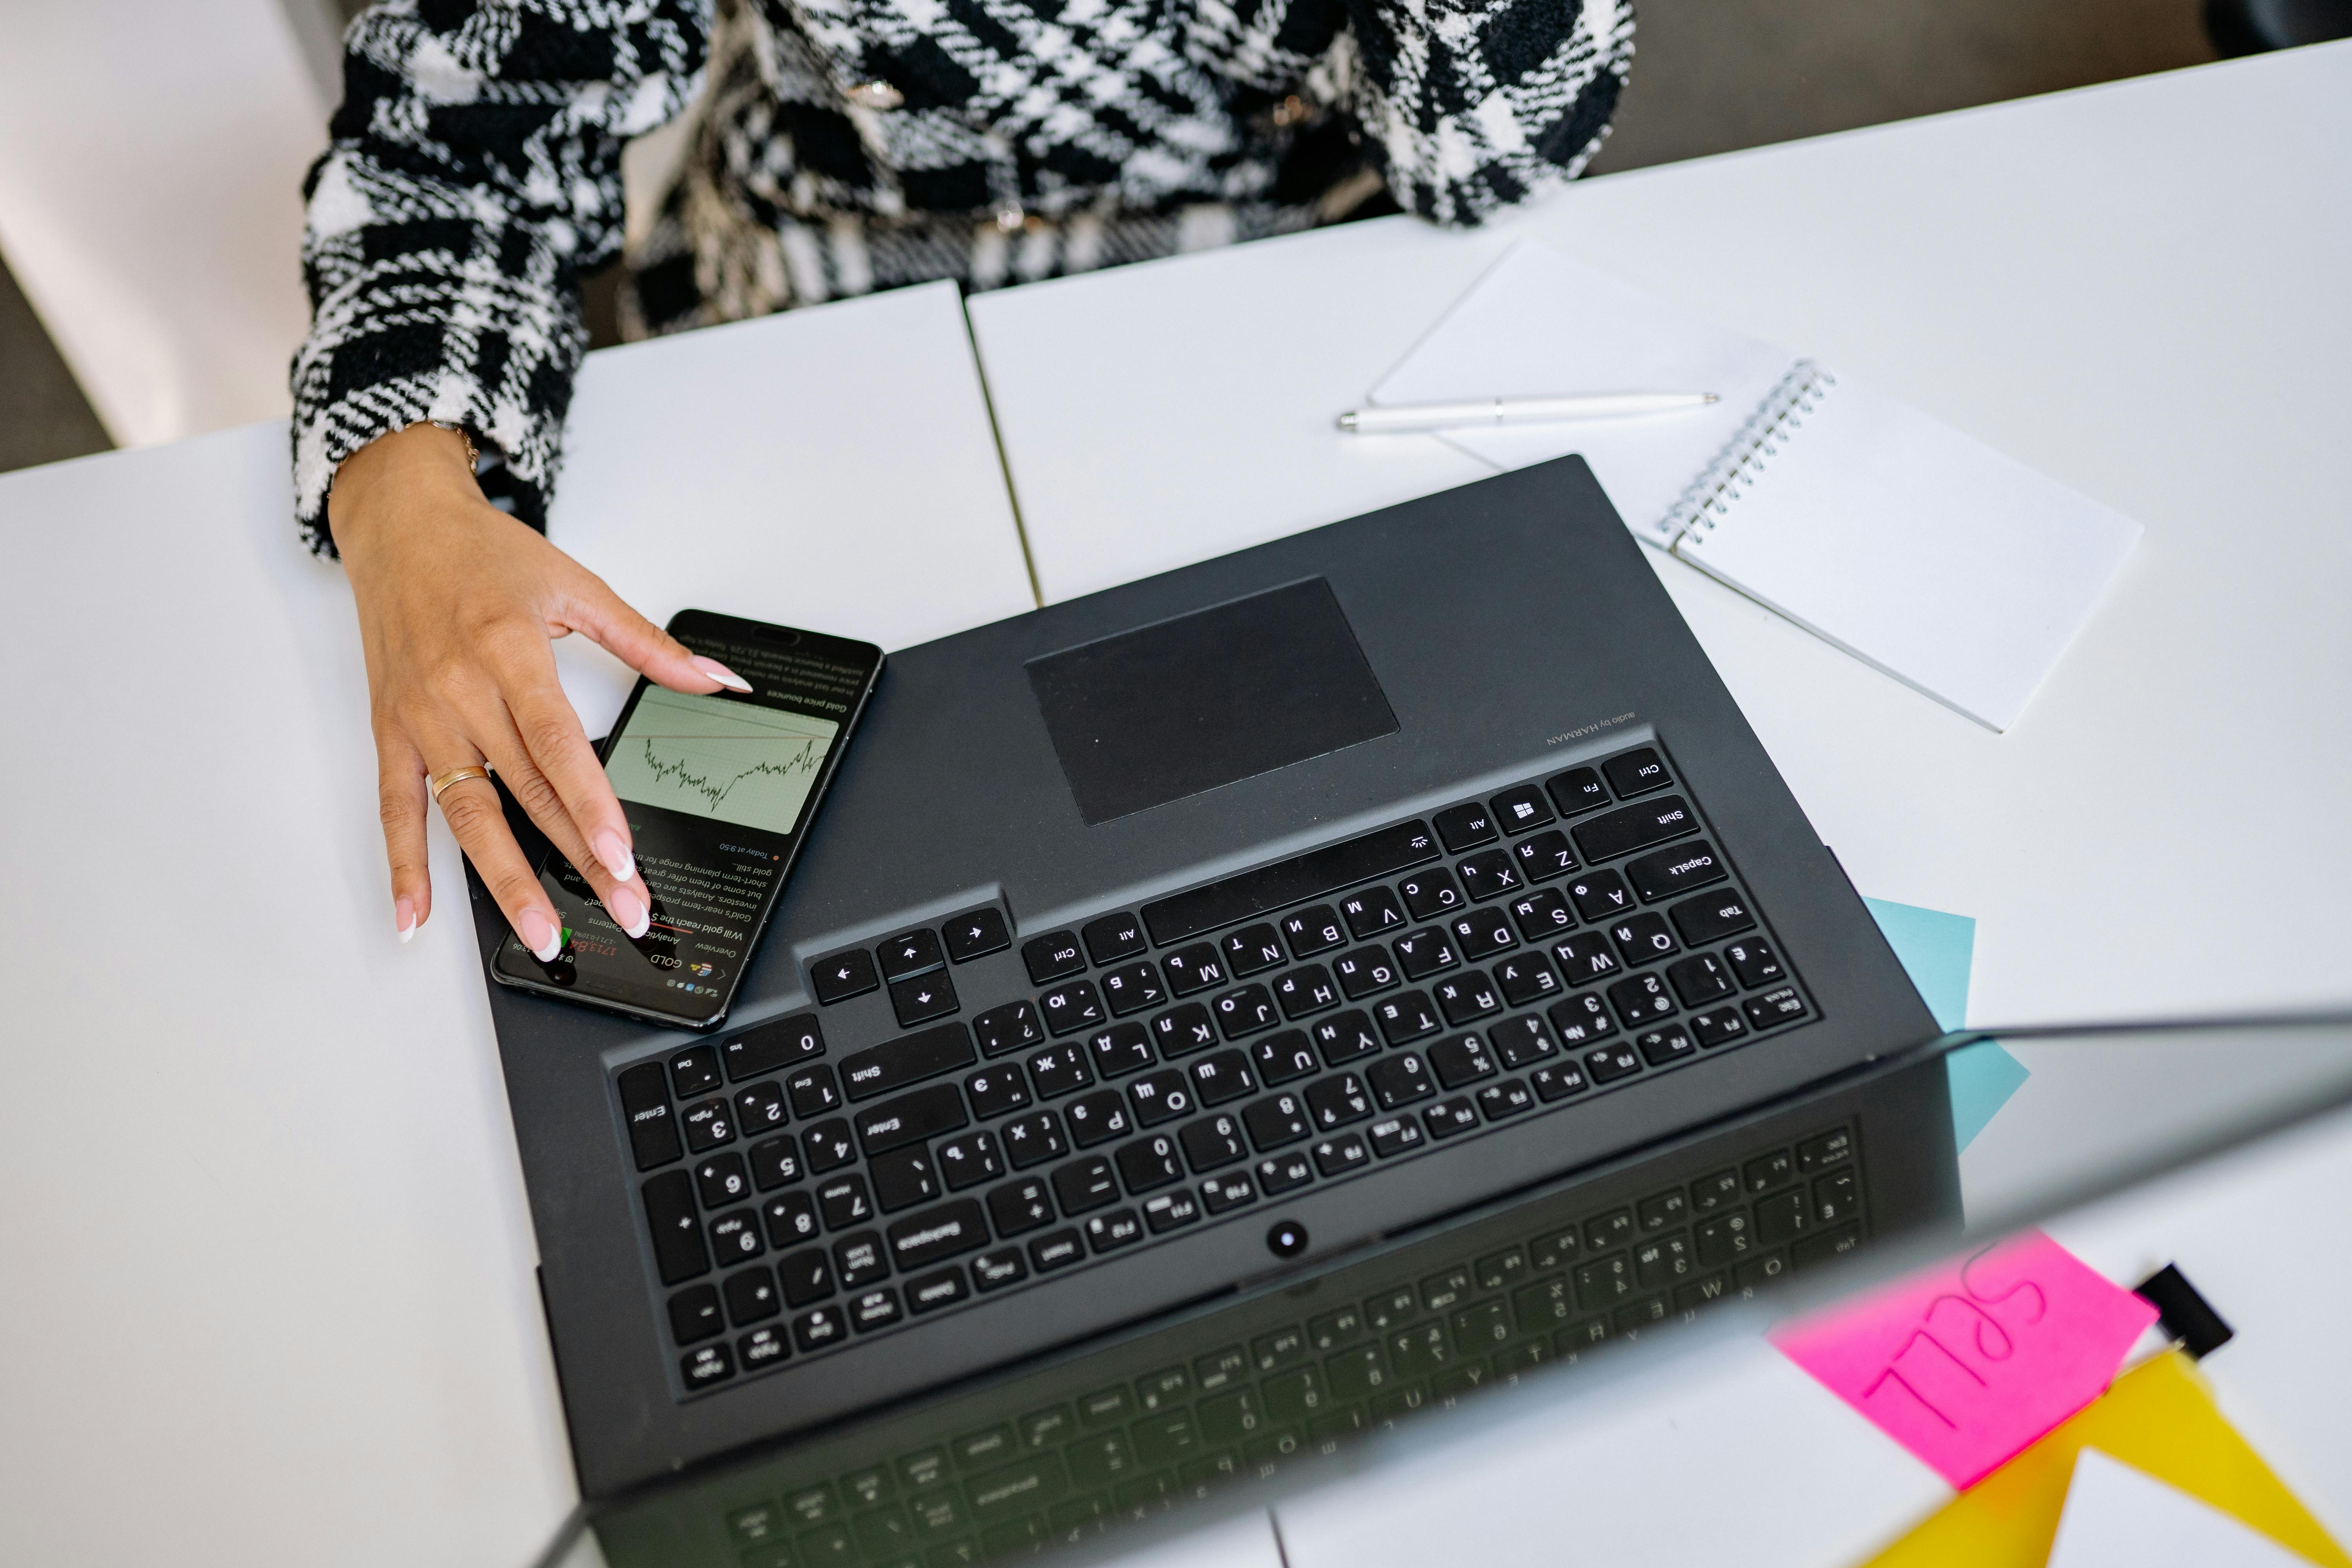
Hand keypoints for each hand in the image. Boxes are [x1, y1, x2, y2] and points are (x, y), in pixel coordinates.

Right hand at [328, 424, 750, 953]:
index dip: (591, 805)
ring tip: (542, 934)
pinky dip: (403, 866)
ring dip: (503, 881)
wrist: (400, 524)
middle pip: (527, 792)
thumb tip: (719, 677)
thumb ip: (649, 642)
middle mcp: (461, 690)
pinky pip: (395, 808)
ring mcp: (422, 717)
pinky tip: (415, 917)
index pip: (558, 745)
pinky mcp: (390, 731)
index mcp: (509, 651)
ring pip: (467, 813)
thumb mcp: (576, 585)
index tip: (620, 855)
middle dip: (575, 861)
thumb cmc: (485, 554)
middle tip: (617, 910)